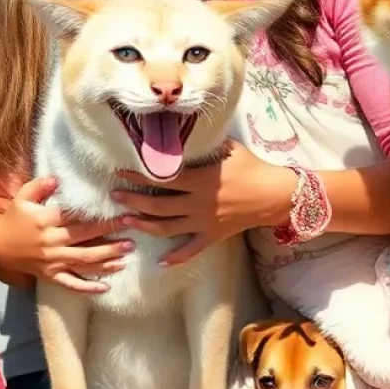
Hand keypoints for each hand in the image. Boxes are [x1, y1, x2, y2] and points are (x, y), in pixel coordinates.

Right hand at [0, 176, 132, 293]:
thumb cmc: (14, 219)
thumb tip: (57, 179)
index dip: (99, 217)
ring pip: (83, 262)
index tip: (120, 213)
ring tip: (126, 255)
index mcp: (46, 221)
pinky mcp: (52, 276)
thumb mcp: (22, 197)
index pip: (77, 218)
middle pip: (85, 240)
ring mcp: (53, 262)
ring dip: (106, 260)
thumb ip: (39, 186)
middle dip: (110, 237)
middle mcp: (52, 242)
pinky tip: (107, 286)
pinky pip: (72, 284)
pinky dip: (89, 287)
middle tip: (132, 233)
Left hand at [112, 141, 294, 266]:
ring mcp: (204, 222)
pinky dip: (176, 257)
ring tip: (126, 220)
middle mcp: (197, 203)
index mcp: (199, 179)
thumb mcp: (228, 148)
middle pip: (158, 204)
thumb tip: (187, 127)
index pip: (161, 178)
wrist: (274, 195)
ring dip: (144, 224)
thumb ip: (206, 142)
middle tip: (114, 196)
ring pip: (167, 228)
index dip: (139, 176)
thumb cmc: (252, 167)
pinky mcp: (213, 236)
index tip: (121, 172)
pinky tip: (160, 261)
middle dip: (133, 200)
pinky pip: (191, 250)